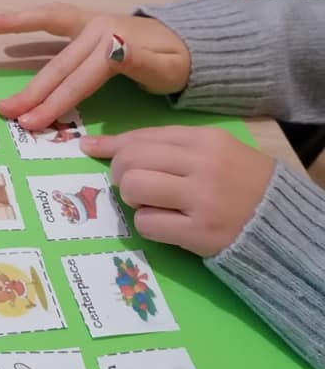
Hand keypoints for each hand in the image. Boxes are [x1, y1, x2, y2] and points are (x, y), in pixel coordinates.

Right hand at [0, 4, 190, 130]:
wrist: (188, 43)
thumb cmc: (177, 64)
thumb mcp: (168, 69)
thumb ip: (141, 61)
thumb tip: (114, 50)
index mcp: (113, 41)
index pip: (79, 79)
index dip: (56, 102)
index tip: (33, 123)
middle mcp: (96, 28)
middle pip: (59, 64)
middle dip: (32, 90)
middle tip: (7, 111)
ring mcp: (89, 25)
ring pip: (49, 38)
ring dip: (16, 34)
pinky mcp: (83, 26)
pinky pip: (49, 20)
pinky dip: (23, 19)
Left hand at [81, 126, 274, 256]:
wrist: (280, 220)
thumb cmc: (240, 182)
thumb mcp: (212, 151)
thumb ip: (166, 146)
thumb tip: (107, 146)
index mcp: (204, 139)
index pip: (143, 136)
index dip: (111, 144)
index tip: (88, 148)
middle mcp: (202, 164)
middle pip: (131, 161)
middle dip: (120, 173)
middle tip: (131, 184)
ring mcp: (201, 199)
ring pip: (134, 189)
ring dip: (132, 199)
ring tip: (151, 203)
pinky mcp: (199, 232)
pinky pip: (147, 224)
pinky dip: (148, 224)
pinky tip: (166, 223)